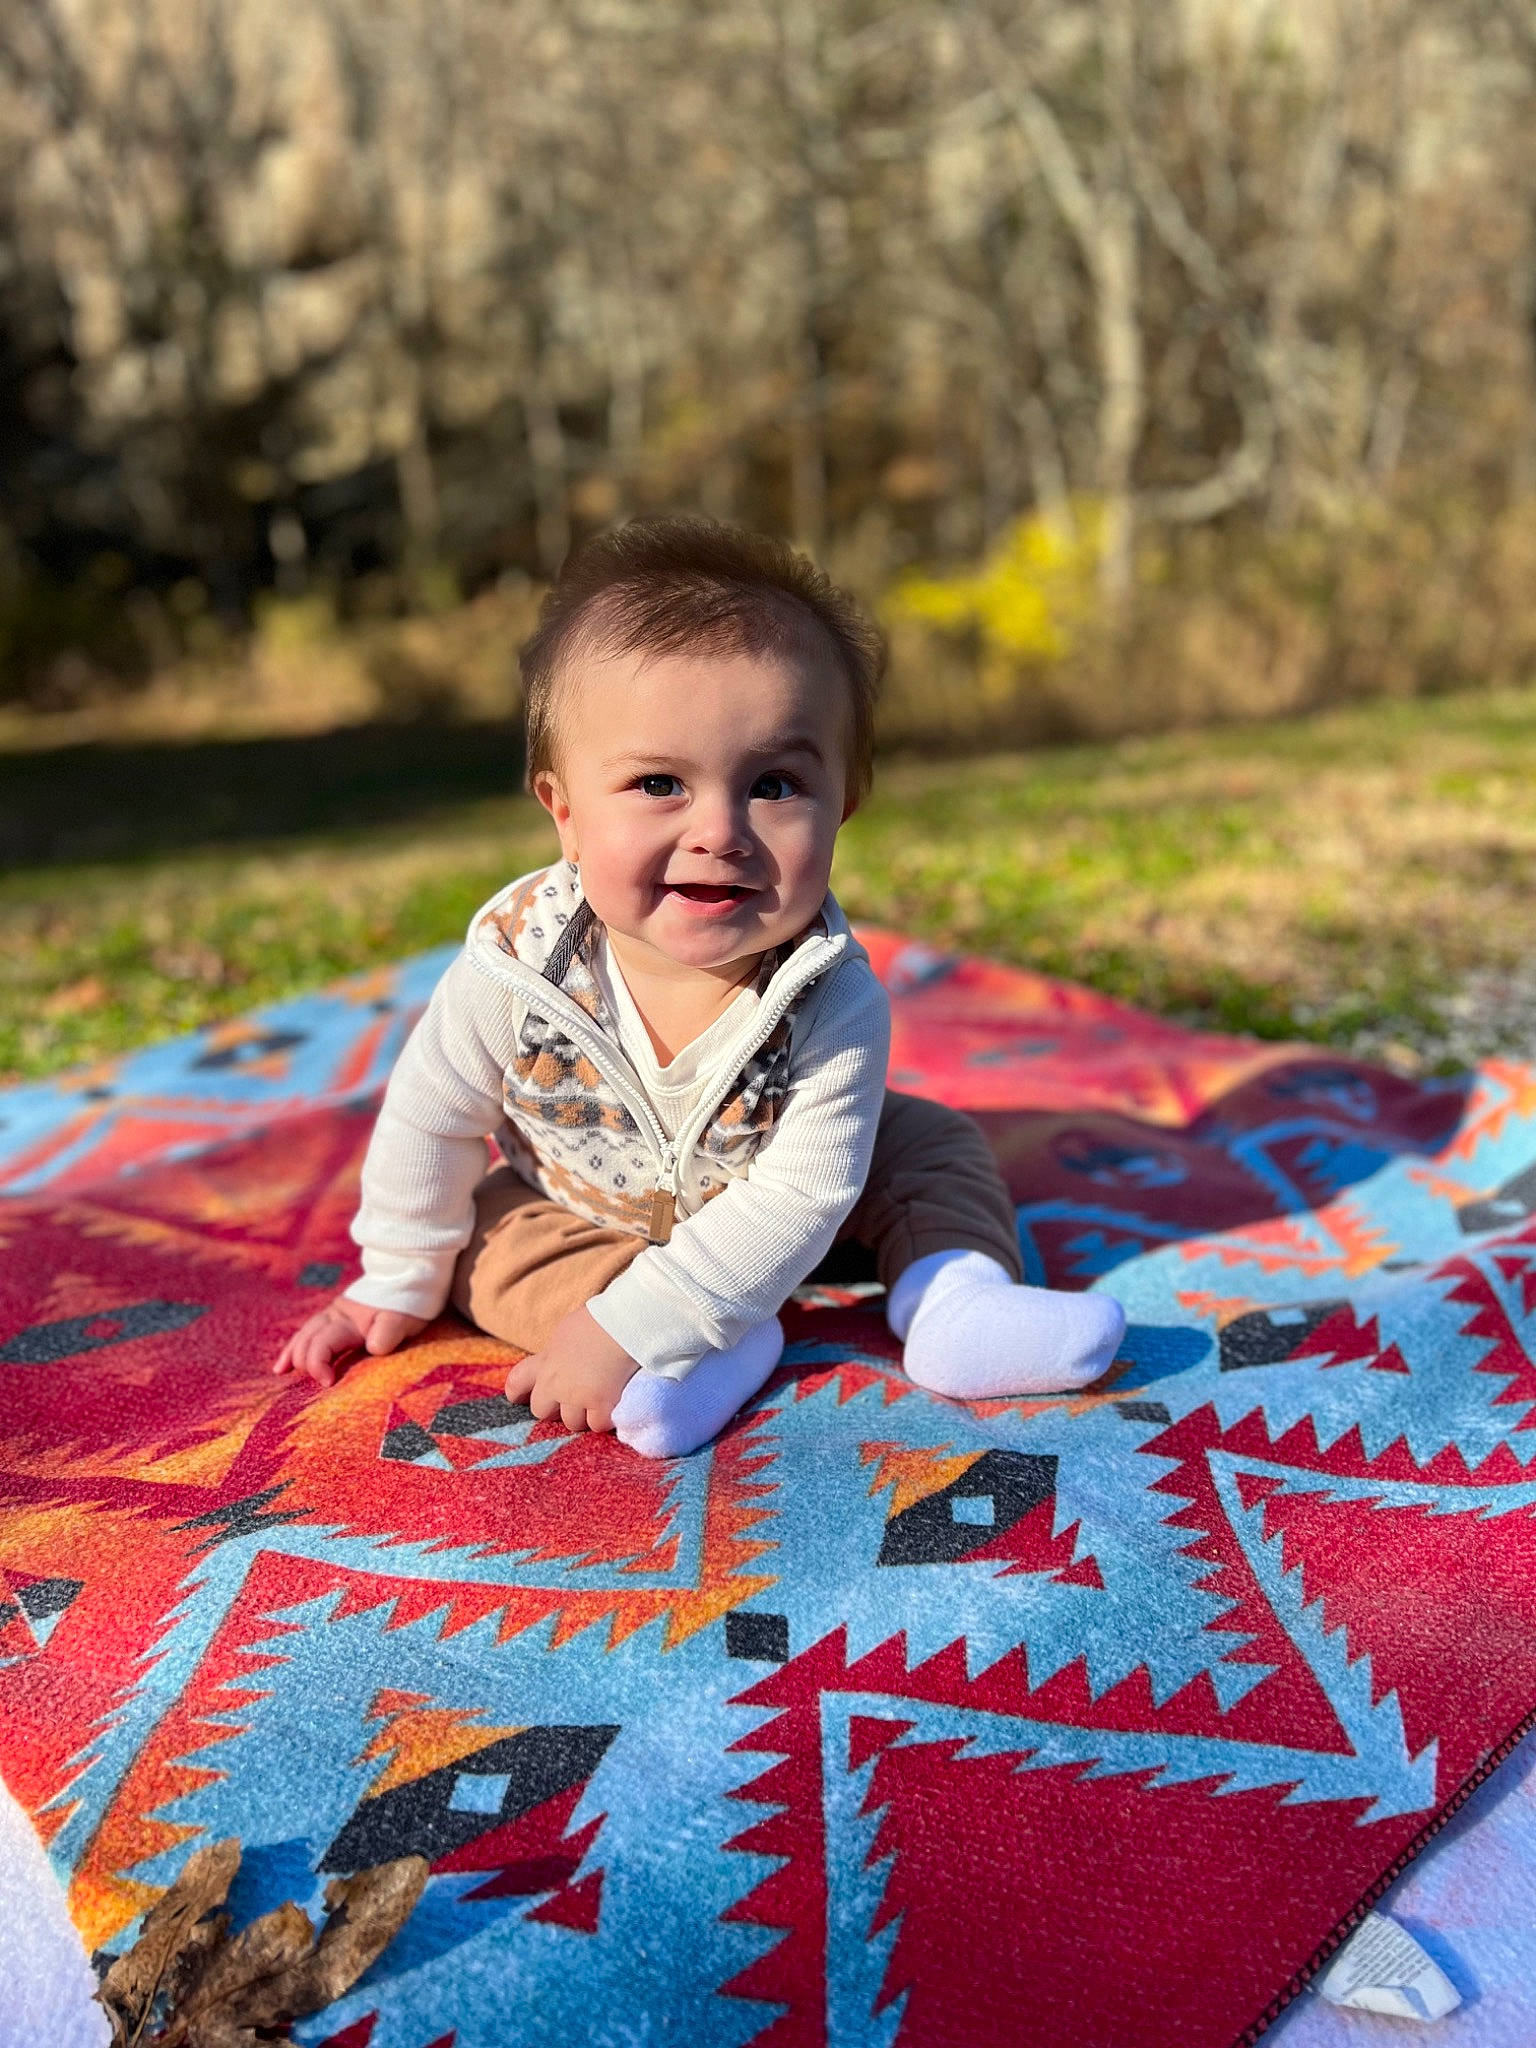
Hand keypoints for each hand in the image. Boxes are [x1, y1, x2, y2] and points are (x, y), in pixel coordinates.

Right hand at [273, 1293, 427, 1388]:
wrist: (408, 1277)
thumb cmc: (406, 1303)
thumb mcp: (403, 1318)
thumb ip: (389, 1332)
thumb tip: (374, 1346)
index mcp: (348, 1320)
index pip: (322, 1344)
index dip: (318, 1365)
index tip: (328, 1383)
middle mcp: (334, 1316)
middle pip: (307, 1340)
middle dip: (306, 1363)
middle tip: (318, 1382)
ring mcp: (333, 1314)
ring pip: (304, 1334)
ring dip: (294, 1353)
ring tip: (281, 1370)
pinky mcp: (335, 1317)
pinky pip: (309, 1331)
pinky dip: (296, 1345)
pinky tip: (286, 1360)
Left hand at [503, 1305, 639, 1433]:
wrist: (626, 1324)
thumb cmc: (601, 1319)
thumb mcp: (567, 1332)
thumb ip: (558, 1353)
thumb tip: (559, 1361)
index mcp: (546, 1360)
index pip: (517, 1381)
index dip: (517, 1392)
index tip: (519, 1398)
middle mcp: (555, 1382)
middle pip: (541, 1411)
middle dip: (555, 1408)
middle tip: (573, 1401)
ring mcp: (577, 1397)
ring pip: (571, 1423)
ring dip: (583, 1416)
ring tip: (599, 1402)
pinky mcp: (601, 1406)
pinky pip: (597, 1425)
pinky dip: (606, 1419)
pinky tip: (614, 1408)